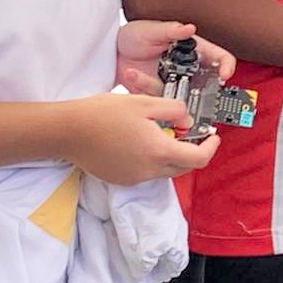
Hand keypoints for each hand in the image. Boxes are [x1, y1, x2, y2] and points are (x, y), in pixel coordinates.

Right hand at [58, 93, 220, 184]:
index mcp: (158, 151)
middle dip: (193, 151)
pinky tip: (143, 140)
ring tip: (164, 131)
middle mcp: (149, 171)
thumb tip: (187, 121)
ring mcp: (134, 178)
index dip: (210, 148)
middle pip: (183, 167)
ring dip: (172, 155)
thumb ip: (174, 111)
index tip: (213, 136)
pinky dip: (154, 159)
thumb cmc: (105, 113)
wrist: (68, 131)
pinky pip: (147, 172)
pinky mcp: (121, 180)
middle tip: (192, 132)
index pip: (198, 159)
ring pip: (165, 170)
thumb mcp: (145, 102)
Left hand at [116, 21, 235, 95]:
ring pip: (178, 95)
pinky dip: (142, 86)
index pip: (218, 58)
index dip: (226, 66)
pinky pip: (156, 98)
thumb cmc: (134, 35)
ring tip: (135, 72)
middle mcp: (185, 68)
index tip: (224, 75)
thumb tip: (189, 28)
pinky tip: (131, 73)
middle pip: (203, 83)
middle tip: (180, 87)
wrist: (111, 52)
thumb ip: (171, 30)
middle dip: (195, 89)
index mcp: (191, 49)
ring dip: (154, 86)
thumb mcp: (152, 29)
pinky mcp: (157, 94)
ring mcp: (172, 82)